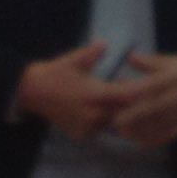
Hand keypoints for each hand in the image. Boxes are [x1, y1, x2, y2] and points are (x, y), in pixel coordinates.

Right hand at [13, 40, 145, 137]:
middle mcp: (94, 114)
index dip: (137, 92)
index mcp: (96, 94)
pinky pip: (99, 130)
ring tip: (117, 104)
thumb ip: (94, 52)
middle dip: (129, 105)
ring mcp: (87, 126)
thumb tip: (106, 43)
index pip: (125, 96)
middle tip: (133, 96)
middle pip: (123, 113)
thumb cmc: (56, 73)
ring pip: (112, 123)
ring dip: (117, 115)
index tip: (144, 86)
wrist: (32, 91)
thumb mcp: (76, 59)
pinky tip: (101, 113)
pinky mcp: (80, 134)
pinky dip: (103, 123)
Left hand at [107, 51, 176, 149]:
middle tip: (114, 121)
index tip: (109, 96)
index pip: (148, 85)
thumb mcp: (168, 61)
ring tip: (122, 133)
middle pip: (155, 107)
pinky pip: (171, 134)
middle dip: (133, 116)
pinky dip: (155, 139)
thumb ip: (148, 62)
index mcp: (175, 76)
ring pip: (161, 123)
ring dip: (141, 130)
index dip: (128, 92)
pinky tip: (139, 141)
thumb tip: (130, 57)